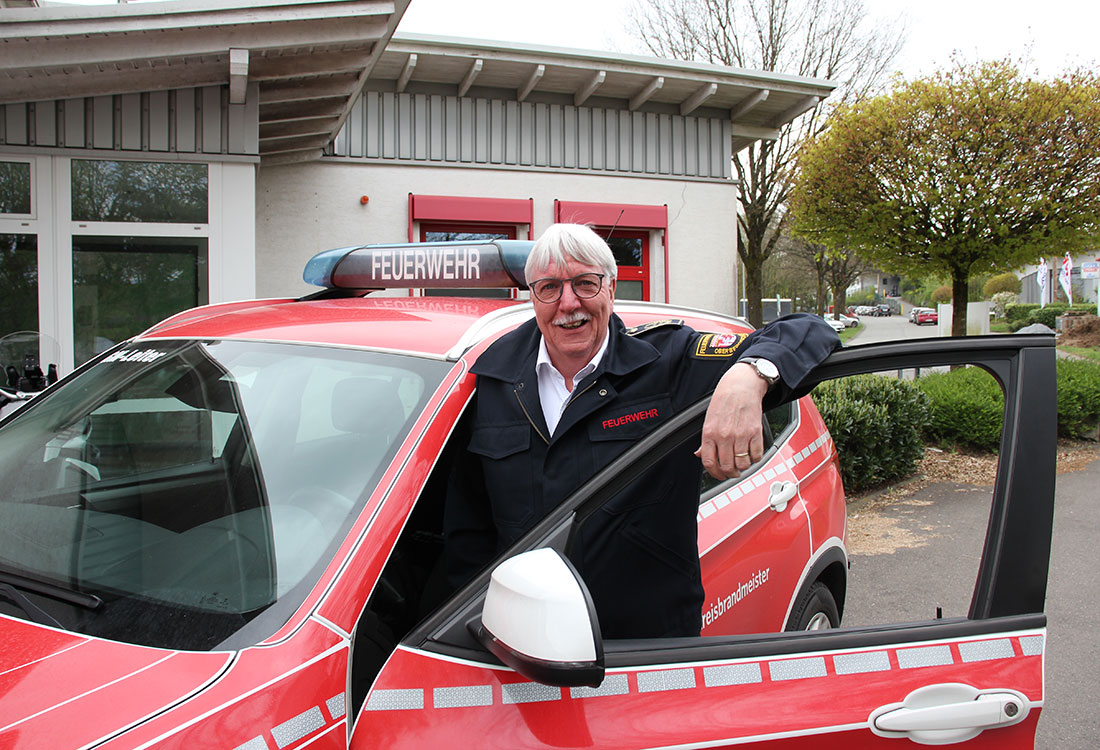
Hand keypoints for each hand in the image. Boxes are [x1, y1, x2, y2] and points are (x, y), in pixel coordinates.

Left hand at [695, 362, 767, 479]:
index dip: (715, 474)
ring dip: (743, 467)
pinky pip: (756, 455)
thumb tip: (700, 455)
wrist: (741, 386)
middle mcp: (724, 435)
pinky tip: (752, 454)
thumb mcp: (708, 419)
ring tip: (743, 462)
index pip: (709, 462)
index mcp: (709, 433)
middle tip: (733, 472)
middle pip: (727, 467)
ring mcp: (740, 435)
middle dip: (731, 473)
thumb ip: (705, 440)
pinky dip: (755, 459)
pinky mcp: (755, 432)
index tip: (720, 475)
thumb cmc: (724, 400)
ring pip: (742, 464)